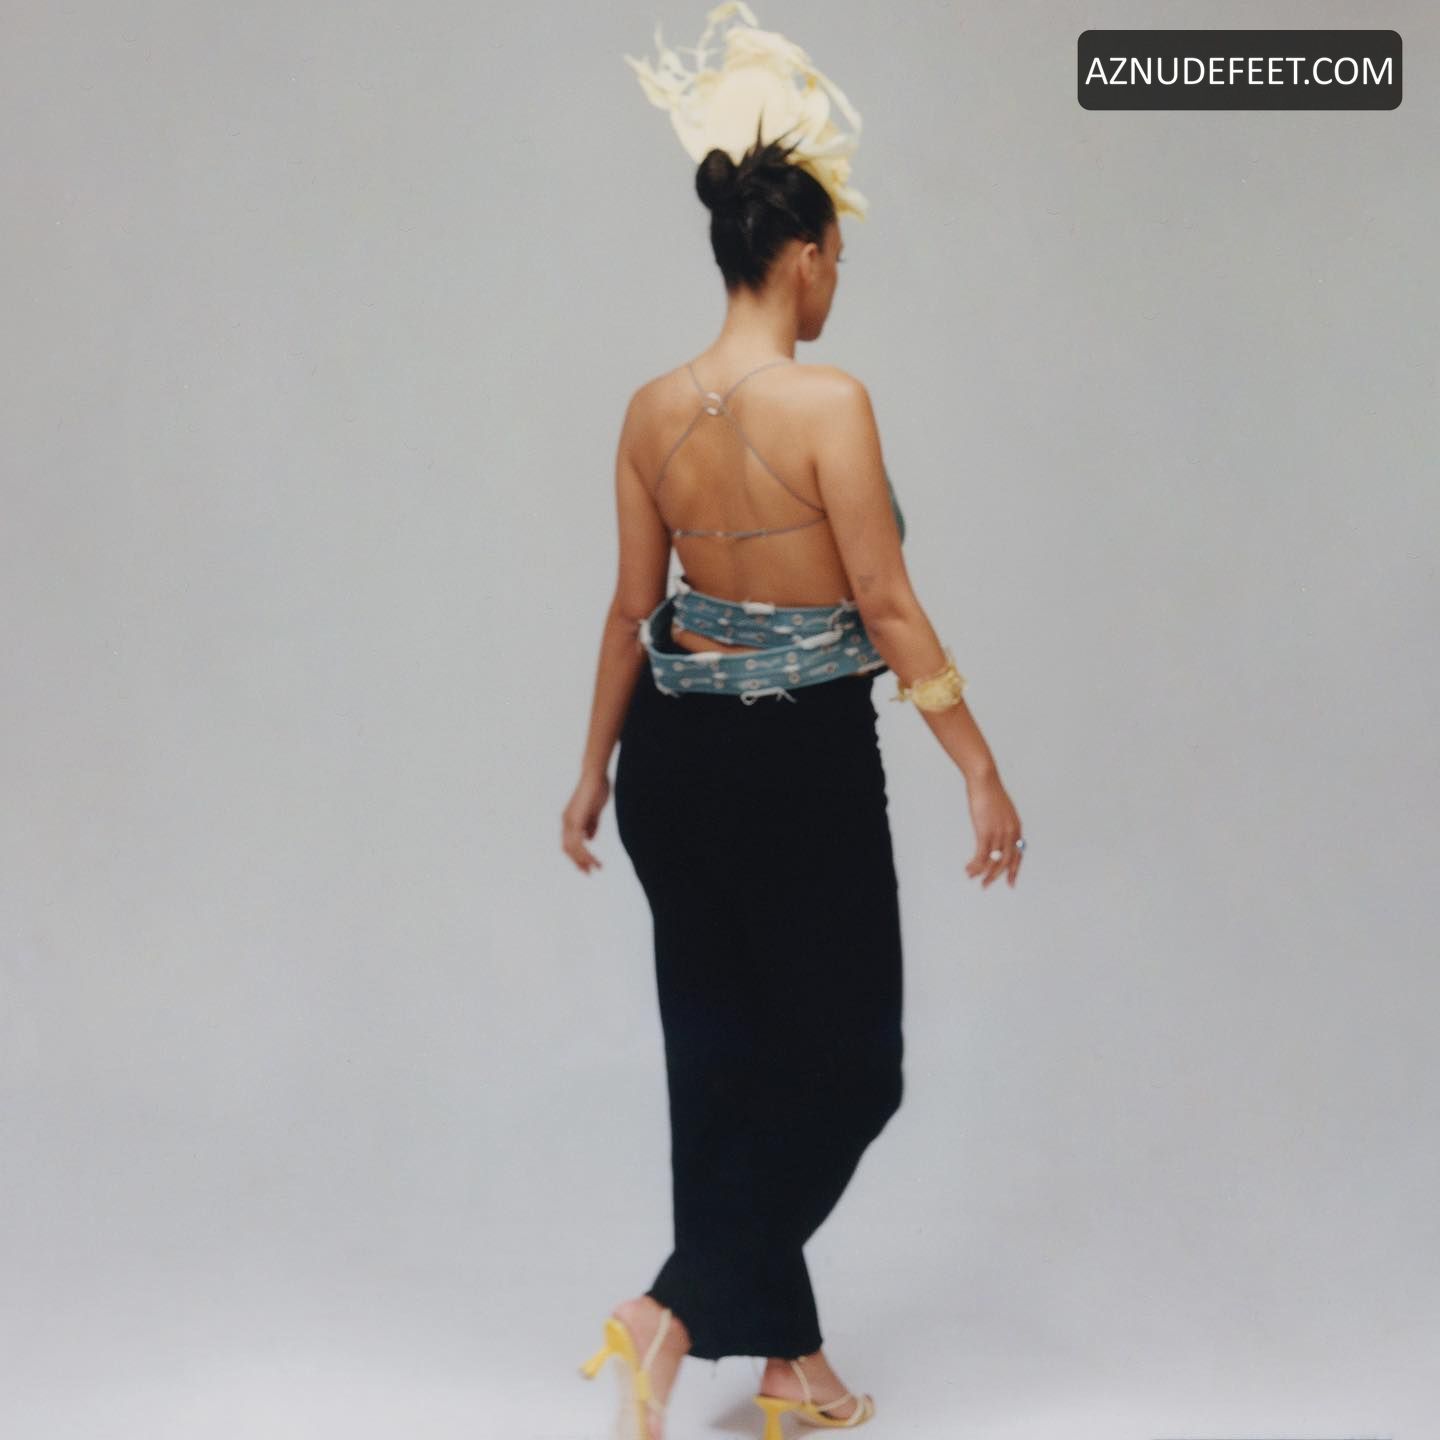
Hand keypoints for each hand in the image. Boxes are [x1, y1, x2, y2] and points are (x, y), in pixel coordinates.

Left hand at [562, 771, 610, 873]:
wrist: (595, 775)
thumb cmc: (596, 788)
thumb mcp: (594, 811)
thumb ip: (592, 825)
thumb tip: (590, 839)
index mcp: (570, 820)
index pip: (570, 843)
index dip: (578, 855)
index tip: (588, 865)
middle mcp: (566, 822)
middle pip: (568, 849)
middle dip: (579, 862)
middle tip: (590, 872)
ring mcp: (569, 822)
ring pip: (573, 849)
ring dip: (584, 860)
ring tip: (597, 867)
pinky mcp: (575, 821)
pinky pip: (578, 843)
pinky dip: (586, 854)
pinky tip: (594, 859)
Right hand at [964, 771, 1023, 887]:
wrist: (985, 781)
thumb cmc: (990, 792)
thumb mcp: (1002, 810)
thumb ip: (1002, 824)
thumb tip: (997, 832)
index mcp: (1016, 828)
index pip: (1018, 855)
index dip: (1013, 870)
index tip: (1009, 882)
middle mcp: (1010, 833)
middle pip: (1006, 862)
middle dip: (996, 876)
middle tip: (986, 885)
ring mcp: (999, 834)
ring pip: (993, 861)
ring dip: (982, 873)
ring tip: (973, 877)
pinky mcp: (985, 833)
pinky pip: (981, 856)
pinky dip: (975, 865)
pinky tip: (968, 869)